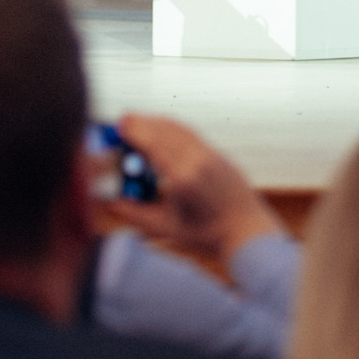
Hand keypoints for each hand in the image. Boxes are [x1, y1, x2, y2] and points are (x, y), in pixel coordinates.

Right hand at [95, 114, 282, 263]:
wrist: (246, 233)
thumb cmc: (208, 236)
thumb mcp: (164, 228)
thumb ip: (134, 213)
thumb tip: (111, 203)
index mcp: (182, 177)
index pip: (152, 142)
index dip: (133, 130)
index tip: (118, 125)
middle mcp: (198, 160)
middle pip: (164, 128)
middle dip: (142, 123)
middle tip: (123, 123)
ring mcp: (212, 155)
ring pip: (179, 128)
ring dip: (158, 123)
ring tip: (140, 127)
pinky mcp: (219, 155)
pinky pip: (191, 135)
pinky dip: (174, 130)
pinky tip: (164, 136)